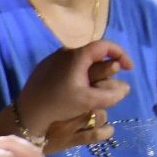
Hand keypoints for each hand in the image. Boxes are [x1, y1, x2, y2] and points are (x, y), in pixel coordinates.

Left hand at [18, 37, 133, 139]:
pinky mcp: (47, 67)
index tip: (129, 69)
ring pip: (82, 59)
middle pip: (94, 52)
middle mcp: (66, 51)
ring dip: (95, 69)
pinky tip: (82, 87)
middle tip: (117, 78)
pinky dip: (82, 72)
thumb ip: (111, 95)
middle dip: (109, 64)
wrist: (27, 111)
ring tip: (101, 84)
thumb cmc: (59, 103)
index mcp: (77, 54)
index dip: (121, 54)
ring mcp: (55, 58)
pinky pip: (70, 64)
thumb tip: (126, 88)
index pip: (106, 45)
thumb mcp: (88, 101)